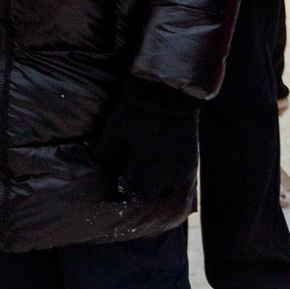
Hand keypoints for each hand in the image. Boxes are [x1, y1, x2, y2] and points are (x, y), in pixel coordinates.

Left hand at [92, 78, 200, 202]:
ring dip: (156, 191)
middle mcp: (166, 172)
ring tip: (147, 184)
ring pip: (169, 192)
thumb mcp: (113, 130)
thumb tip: (98, 161)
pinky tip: (163, 175)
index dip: (120, 195)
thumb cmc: (137, 111)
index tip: (111, 193)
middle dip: (138, 194)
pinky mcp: (192, 157)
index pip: (132, 193)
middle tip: (128, 188)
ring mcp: (182, 166)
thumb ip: (103, 150)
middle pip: (151, 197)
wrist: (169, 92)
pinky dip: (171, 182)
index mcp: (145, 168)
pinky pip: (183, 181)